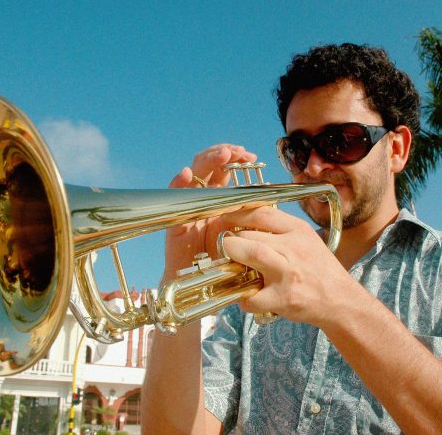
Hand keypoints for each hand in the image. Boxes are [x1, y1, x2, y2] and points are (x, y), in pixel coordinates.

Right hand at [163, 144, 256, 277]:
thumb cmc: (226, 260)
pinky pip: (173, 199)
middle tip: (238, 152)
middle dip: (223, 153)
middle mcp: (202, 199)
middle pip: (208, 166)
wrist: (205, 288)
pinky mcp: (175, 222)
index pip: (223, 169)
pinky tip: (185, 174)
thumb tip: (267, 187)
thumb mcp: (242, 231)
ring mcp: (188, 208)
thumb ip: (250, 212)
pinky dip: (178, 184)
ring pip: (193, 175)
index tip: (249, 156)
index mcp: (218, 199)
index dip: (234, 158)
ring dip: (207, 161)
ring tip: (223, 155)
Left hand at [220, 206, 352, 325]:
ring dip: (233, 260)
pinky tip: (247, 295)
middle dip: (232, 242)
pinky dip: (243, 297)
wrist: (340, 300)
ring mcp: (287, 273)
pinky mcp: (282, 298)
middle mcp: (293, 248)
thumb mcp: (305, 239)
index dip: (236, 214)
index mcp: (298, 230)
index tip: (224, 217)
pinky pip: (250, 296)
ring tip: (232, 267)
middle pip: (249, 234)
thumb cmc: (318, 269)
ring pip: (251, 254)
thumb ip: (278, 229)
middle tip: (228, 249)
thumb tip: (244, 220)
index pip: (261, 213)